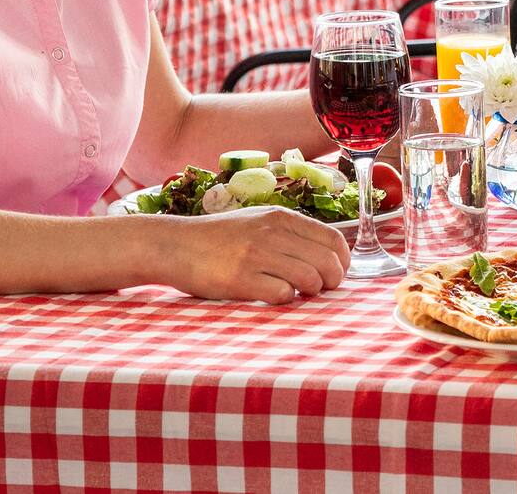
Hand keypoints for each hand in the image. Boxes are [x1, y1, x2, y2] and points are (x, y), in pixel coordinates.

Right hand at [169, 207, 349, 304]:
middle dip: (332, 280)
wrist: (173, 244)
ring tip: (297, 293)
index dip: (343, 262)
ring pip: (310, 277)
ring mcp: (256, 254)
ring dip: (310, 291)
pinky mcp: (239, 278)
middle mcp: (273, 232)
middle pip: (328, 260)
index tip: (336, 274)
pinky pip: (282, 293)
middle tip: (321, 289)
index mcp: (282, 217)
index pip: (334, 239)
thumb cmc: (218, 238)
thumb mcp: (258, 221)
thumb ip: (289, 234)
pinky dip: (284, 298)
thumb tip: (327, 255)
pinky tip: (272, 295)